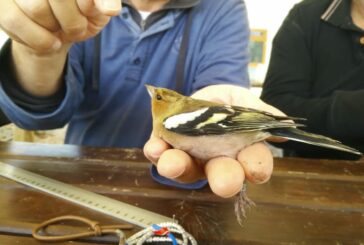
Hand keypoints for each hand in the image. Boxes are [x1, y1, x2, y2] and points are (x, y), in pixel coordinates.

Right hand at [0, 0, 120, 52]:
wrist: (57, 33)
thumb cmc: (81, 14)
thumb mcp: (99, 9)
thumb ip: (106, 2)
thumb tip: (110, 10)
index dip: (86, 4)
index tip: (89, 11)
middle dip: (73, 21)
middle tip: (76, 28)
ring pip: (37, 8)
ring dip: (55, 30)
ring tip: (59, 30)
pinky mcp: (2, 4)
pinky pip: (15, 21)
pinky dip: (39, 40)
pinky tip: (49, 41)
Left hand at [144, 84, 284, 197]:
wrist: (198, 94)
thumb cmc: (226, 103)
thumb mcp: (242, 100)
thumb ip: (257, 110)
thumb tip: (283, 120)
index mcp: (241, 151)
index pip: (254, 164)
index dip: (256, 168)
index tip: (255, 169)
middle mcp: (217, 160)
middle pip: (223, 176)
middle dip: (224, 179)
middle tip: (225, 184)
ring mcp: (191, 157)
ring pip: (187, 170)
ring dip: (179, 167)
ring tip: (172, 163)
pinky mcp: (167, 148)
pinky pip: (160, 153)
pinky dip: (156, 151)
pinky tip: (154, 146)